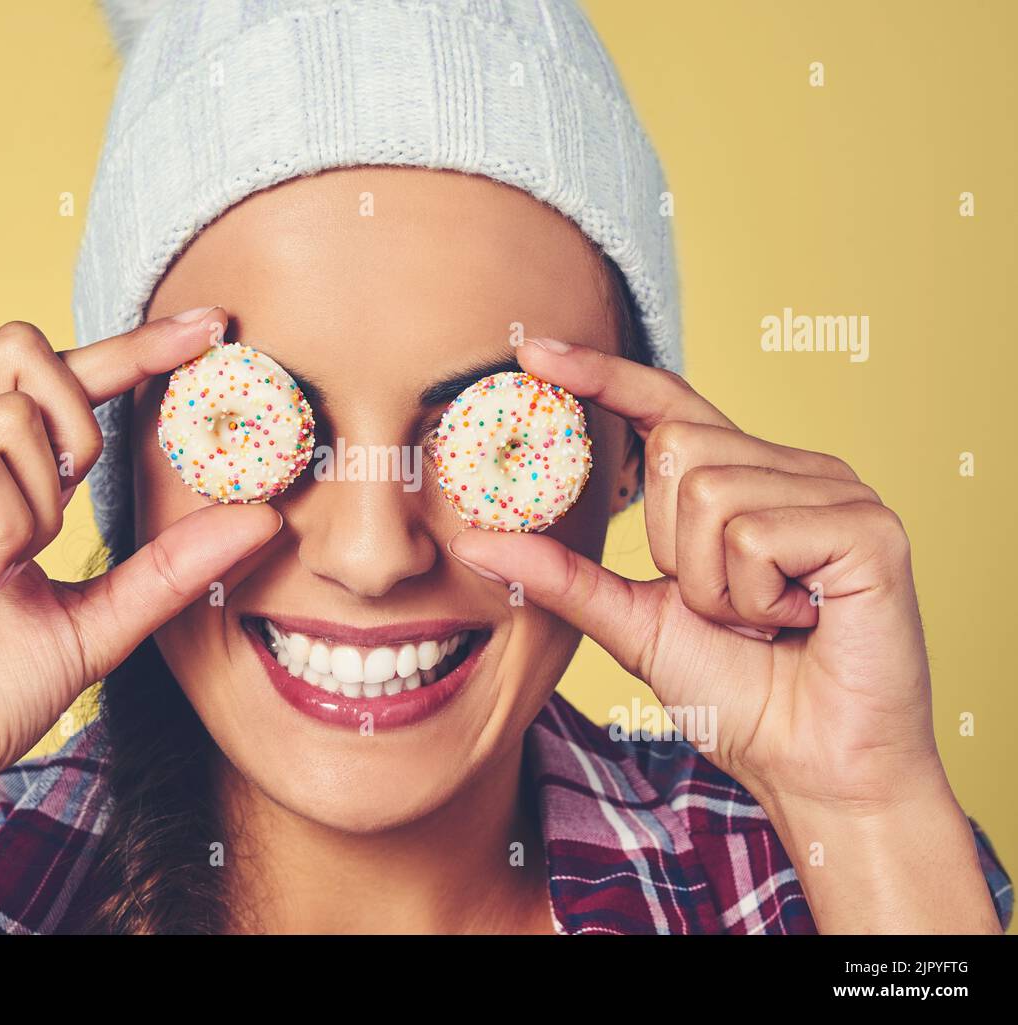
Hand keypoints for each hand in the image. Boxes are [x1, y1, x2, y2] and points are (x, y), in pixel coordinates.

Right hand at [0, 310, 280, 809]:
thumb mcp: (99, 621)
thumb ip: (171, 567)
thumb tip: (265, 517)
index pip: (58, 374)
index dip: (135, 345)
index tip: (213, 328)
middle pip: (23, 349)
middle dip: (81, 419)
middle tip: (75, 504)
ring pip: (8, 411)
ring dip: (42, 501)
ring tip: (12, 564)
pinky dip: (3, 522)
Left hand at [448, 340, 999, 930]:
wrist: (814, 769)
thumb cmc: (738, 696)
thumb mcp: (634, 623)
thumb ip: (563, 575)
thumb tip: (474, 540)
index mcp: (745, 480)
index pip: (666, 404)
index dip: (601, 373)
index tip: (531, 349)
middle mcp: (794, 469)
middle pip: (675, 451)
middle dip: (675, 551)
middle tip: (725, 609)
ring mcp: (837, 492)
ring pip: (712, 494)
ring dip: (716, 587)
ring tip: (764, 623)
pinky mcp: (870, 527)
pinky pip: (758, 535)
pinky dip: (756, 599)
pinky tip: (799, 624)